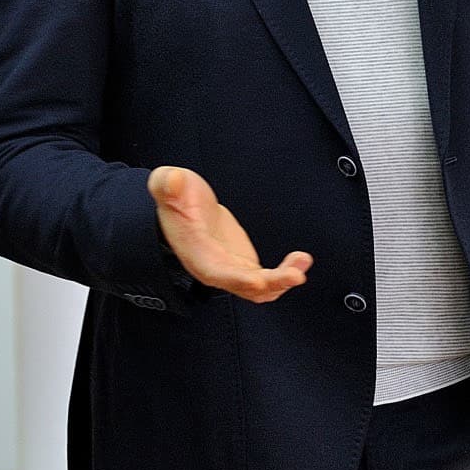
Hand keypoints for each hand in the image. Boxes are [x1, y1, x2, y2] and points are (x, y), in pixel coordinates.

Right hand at [147, 166, 311, 303]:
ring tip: (303, 261)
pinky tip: (301, 260)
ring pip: (261, 289)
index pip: (217, 273)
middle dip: (271, 284)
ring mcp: (232, 270)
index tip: (259, 280)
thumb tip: (172, 181)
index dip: (238, 279)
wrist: (185, 207)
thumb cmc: (176, 198)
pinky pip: (268, 279)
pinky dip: (285, 273)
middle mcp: (215, 269)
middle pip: (245, 287)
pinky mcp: (245, 265)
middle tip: (295, 274)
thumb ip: (167, 184)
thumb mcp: (167, 184)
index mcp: (196, 253)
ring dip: (283, 280)